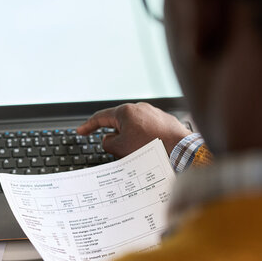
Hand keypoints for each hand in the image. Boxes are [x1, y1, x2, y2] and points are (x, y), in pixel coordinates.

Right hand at [77, 102, 191, 157]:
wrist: (181, 151)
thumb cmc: (151, 147)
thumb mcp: (119, 148)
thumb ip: (107, 142)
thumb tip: (108, 140)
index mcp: (125, 111)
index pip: (100, 117)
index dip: (88, 126)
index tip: (80, 131)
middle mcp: (139, 108)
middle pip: (118, 123)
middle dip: (115, 137)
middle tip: (116, 150)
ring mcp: (153, 113)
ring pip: (134, 127)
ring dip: (131, 139)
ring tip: (138, 152)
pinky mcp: (164, 121)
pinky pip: (148, 129)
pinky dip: (145, 139)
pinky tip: (149, 150)